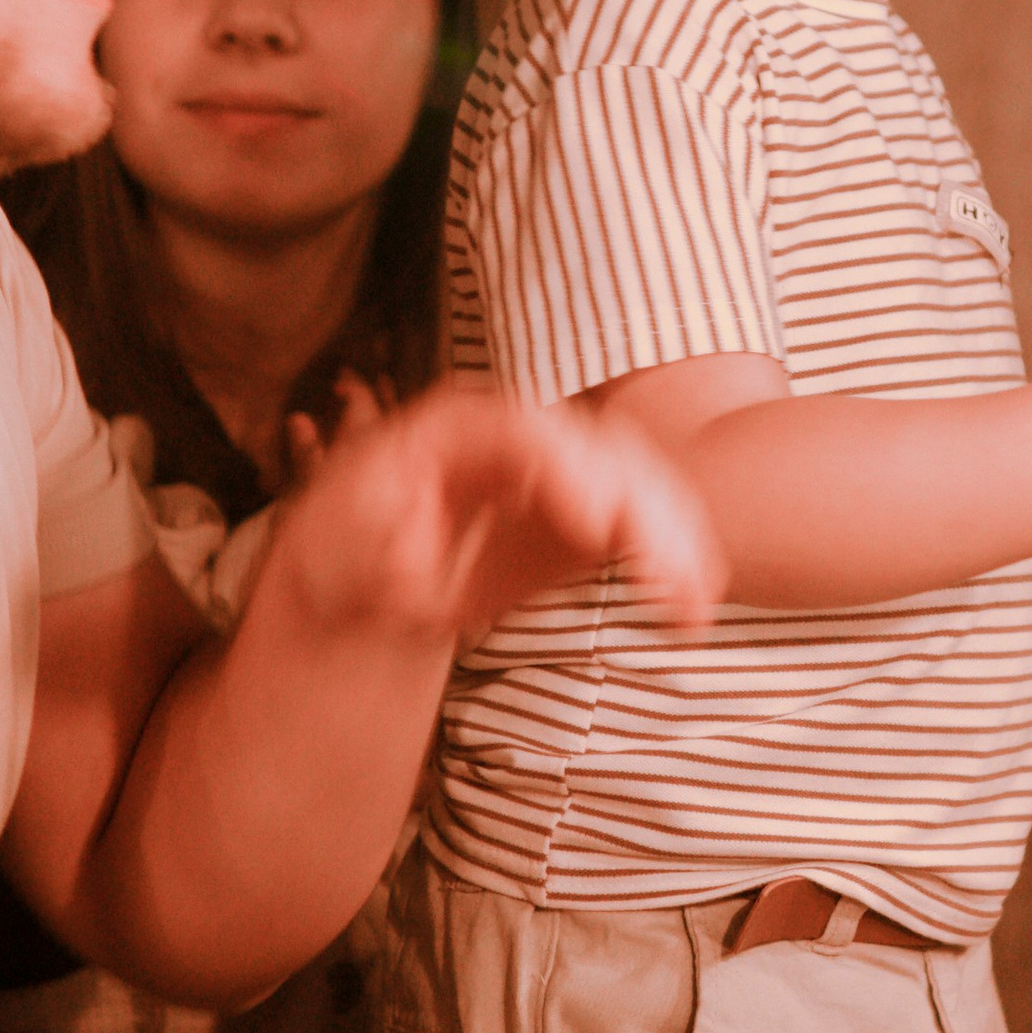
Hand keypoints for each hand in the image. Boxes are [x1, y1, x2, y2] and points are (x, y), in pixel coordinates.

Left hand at [263, 381, 722, 653]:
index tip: (601, 528)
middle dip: (643, 510)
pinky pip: (645, 522)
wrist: (361, 575)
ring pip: (640, 482)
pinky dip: (675, 558)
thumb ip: (378, 540)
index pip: (526, 434)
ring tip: (693, 600)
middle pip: (602, 450)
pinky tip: (693, 604)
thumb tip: (413, 546)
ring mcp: (560, 471)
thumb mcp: (338, 542)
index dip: (571, 474)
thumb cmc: (341, 553)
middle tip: (667, 578)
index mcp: (456, 428)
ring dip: (676, 538)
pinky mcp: (584, 515)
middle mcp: (521, 435)